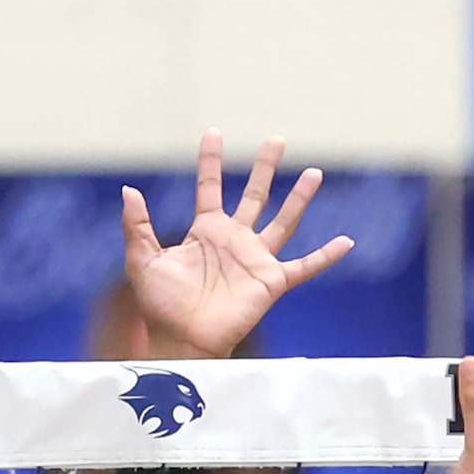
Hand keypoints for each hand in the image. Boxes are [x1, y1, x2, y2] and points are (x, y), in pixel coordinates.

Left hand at [121, 132, 351, 359]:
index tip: (213, 133)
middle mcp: (234, 240)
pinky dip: (326, 256)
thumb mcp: (142, 260)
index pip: (209, 187)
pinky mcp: (271, 282)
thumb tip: (128, 190)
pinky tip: (345, 242)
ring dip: (299, 198)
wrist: (182, 340)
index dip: (210, 161)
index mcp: (205, 231)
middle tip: (276, 140)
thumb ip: (137, 226)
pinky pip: (304, 267)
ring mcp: (255, 260)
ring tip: (314, 173)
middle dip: (264, 168)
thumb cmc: (161, 306)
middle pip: (254, 195)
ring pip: (283, 221)